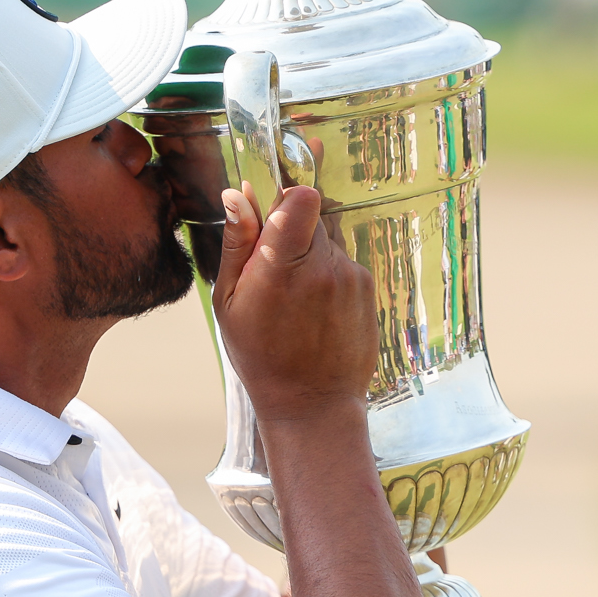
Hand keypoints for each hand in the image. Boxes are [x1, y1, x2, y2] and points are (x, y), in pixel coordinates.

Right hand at [212, 182, 375, 422]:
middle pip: (311, 215)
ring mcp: (351, 276)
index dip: (287, 193)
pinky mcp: (368, 286)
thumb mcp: (229, 303)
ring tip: (295, 301)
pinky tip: (314, 311)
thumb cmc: (261, 356)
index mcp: (281, 267)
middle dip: (291, 230)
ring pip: (327, 239)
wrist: (313, 403)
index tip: (274, 202)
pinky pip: (342, 262)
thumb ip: (237, 243)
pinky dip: (327, 275)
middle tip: (273, 268)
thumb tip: (237, 194)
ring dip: (309, 255)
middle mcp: (324, 266)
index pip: (300, 198)